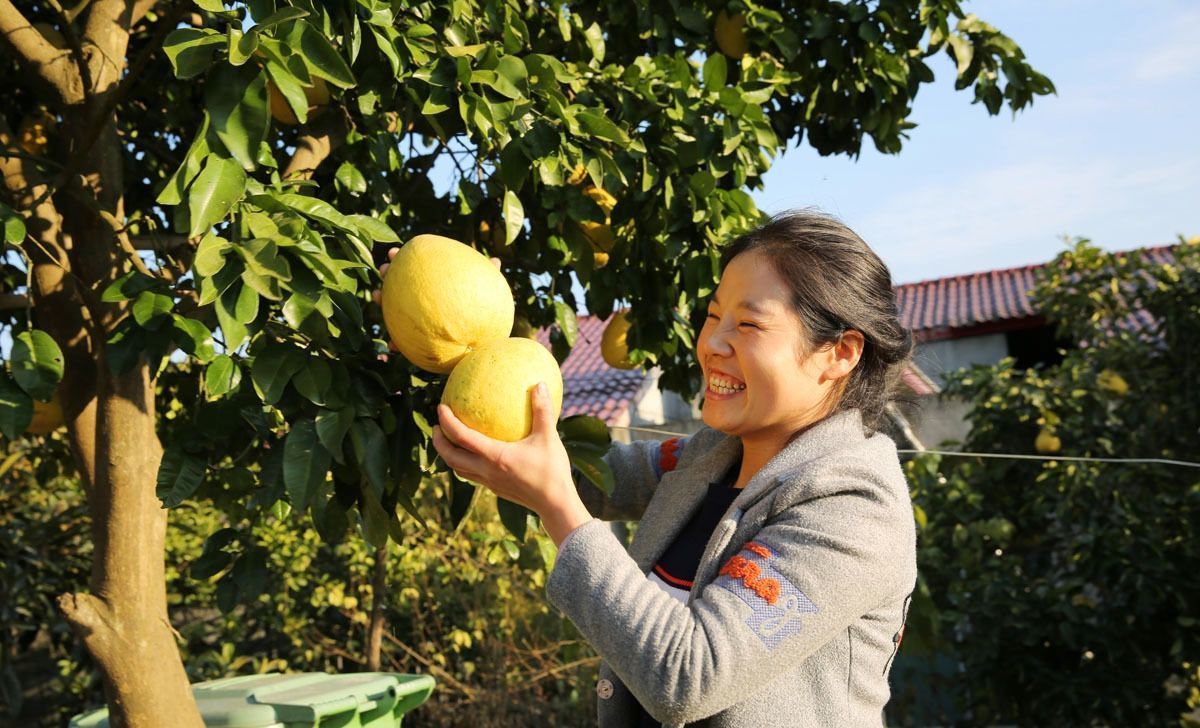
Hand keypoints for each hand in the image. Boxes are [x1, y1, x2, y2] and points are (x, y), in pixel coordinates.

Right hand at [373, 246, 502, 354]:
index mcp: (434, 283)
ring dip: (382, 302)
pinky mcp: (419, 341)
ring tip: (375, 296)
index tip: (395, 252)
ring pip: (394, 310)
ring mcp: (419, 319)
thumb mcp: (487, 294)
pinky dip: (397, 343)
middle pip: (400, 284)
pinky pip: (405, 343)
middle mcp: (424, 299)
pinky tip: (392, 345)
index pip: (416, 267)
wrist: (484, 343)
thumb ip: (489, 279)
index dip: (403, 259)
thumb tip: (497, 262)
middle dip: (388, 275)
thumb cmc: (486, 312)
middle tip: (383, 269)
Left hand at [432, 382, 591, 545]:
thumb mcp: (548, 437)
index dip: (447, 422)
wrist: (555, 504)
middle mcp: (486, 471)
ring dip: (448, 454)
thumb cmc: (552, 470)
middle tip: (436, 425)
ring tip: (448, 440)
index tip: (441, 408)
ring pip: (458, 469)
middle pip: (451, 457)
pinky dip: (464, 462)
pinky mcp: (495, 488)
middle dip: (439, 441)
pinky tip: (474, 454)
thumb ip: (542, 410)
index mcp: (495, 456)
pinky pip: (471, 474)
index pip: (462, 437)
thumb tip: (540, 384)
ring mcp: (489, 482)